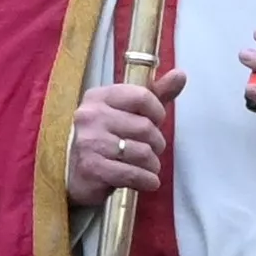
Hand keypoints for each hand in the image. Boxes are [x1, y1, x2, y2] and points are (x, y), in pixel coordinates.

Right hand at [66, 67, 178, 200]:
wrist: (74, 173)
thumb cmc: (106, 138)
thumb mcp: (128, 111)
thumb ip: (155, 93)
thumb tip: (180, 74)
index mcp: (99, 97)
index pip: (142, 96)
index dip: (157, 112)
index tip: (155, 122)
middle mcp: (91, 116)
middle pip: (146, 127)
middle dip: (157, 143)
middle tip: (151, 150)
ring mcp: (89, 142)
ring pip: (142, 152)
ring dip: (152, 164)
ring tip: (147, 166)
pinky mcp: (91, 168)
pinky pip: (132, 174)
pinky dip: (147, 180)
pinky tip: (147, 181)